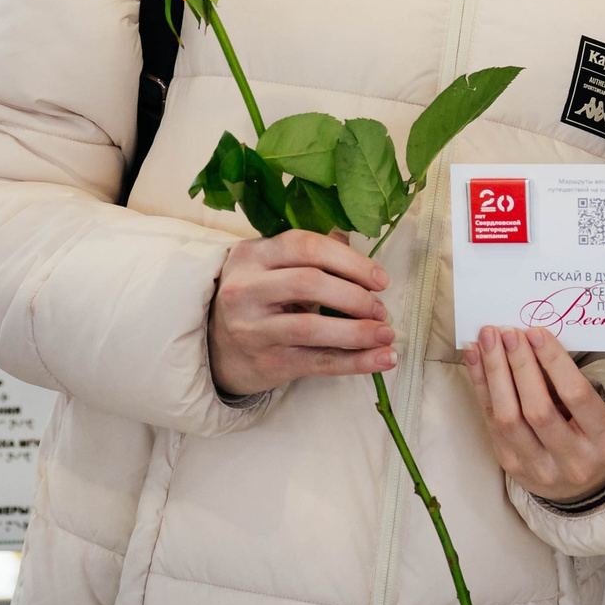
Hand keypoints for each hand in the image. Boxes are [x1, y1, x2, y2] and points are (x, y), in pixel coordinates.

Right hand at [208, 230, 392, 398]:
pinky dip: (356, 362)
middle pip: (309, 284)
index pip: (305, 246)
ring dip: (358, 331)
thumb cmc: (258, 297)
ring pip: (312, 328)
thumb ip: (310, 252)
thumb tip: (353, 242)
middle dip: (354, 296)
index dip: (349, 260)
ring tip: (387, 334)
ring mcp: (253, 329)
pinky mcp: (267, 362)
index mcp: (252, 255)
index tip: (380, 278)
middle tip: (381, 308)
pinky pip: (318, 362)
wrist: (217, 347)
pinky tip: (384, 359)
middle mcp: (247, 290)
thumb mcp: (271, 266)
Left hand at [465, 327, 604, 503]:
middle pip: (538, 408)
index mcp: (604, 440)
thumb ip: (570, 384)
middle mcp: (573, 459)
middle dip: (520, 365)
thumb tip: (534, 340)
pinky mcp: (512, 466)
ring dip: (495, 373)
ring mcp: (539, 468)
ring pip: (509, 418)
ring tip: (488, 340)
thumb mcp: (598, 414)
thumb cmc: (591, 436)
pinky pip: (491, 422)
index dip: (553, 361)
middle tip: (508, 332)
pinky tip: (475, 359)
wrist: (581, 487)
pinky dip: (481, 386)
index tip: (536, 332)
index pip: (576, 395)